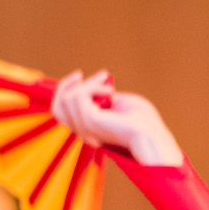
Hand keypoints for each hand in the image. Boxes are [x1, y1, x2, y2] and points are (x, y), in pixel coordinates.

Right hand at [50, 69, 183, 167]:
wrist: (151, 135)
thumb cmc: (143, 122)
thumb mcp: (119, 103)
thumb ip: (104, 97)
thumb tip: (95, 85)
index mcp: (88, 130)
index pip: (60, 112)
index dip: (65, 91)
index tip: (80, 76)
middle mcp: (82, 132)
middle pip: (56, 108)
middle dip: (65, 86)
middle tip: (80, 74)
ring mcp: (84, 129)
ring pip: (66, 100)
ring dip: (86, 84)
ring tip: (105, 81)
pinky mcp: (89, 122)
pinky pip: (78, 97)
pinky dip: (91, 86)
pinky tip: (109, 90)